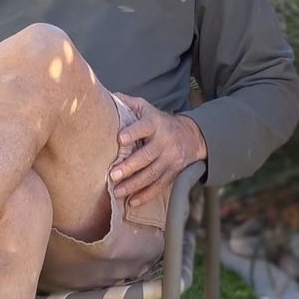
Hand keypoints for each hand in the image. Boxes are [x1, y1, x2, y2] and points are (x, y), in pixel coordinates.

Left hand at [109, 93, 207, 209]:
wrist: (192, 136)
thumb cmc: (159, 121)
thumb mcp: (147, 108)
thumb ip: (128, 103)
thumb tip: (107, 96)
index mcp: (156, 123)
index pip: (145, 127)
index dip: (133, 132)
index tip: (120, 139)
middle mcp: (165, 142)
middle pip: (147, 156)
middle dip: (130, 166)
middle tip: (112, 174)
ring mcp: (170, 159)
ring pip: (152, 174)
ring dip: (134, 184)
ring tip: (117, 191)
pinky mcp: (173, 173)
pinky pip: (160, 186)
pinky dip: (146, 195)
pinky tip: (132, 202)